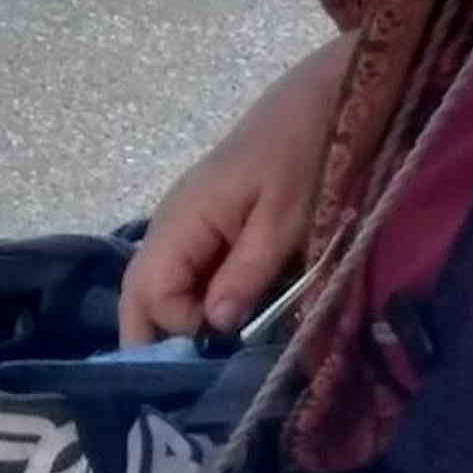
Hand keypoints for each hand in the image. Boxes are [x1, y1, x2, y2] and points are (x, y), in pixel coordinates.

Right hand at [118, 34, 354, 344]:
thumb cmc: (309, 150)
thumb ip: (246, 272)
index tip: (229, 346)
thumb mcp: (286, 217)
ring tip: (217, 360)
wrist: (330, 94)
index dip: (181, 330)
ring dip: (184, 324)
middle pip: (142, 295)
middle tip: (203, 378)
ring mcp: (190, 221)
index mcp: (183, 219)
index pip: (149, 296)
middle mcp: (173, 222)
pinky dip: (203, 301)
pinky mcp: (213, 222)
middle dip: (163, 339)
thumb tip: (212, 328)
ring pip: (164, 286)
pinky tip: (232, 322)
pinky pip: (191, 271)